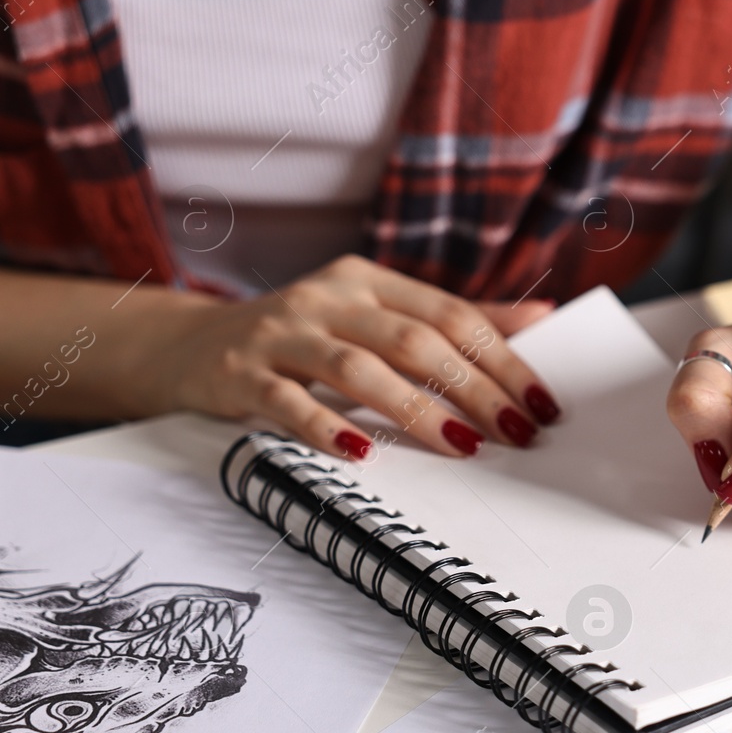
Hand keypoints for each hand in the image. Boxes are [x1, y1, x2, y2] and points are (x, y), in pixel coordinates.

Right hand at [129, 255, 560, 458]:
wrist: (188, 345)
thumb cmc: (304, 337)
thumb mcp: (375, 314)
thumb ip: (454, 318)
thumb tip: (543, 316)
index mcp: (369, 281)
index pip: (452, 316)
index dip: (503, 360)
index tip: (541, 404)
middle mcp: (328, 299)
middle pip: (414, 341)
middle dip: (473, 390)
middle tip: (514, 432)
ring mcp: (281, 334)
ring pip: (357, 367)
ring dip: (415, 410)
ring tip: (461, 446)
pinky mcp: (240, 373)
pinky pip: (286, 400)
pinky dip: (325, 426)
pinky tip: (361, 452)